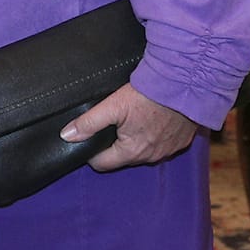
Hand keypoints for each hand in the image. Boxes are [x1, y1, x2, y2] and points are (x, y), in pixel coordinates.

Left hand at [62, 83, 199, 170]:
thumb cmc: (148, 95)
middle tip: (110, 123)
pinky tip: (151, 120)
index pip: (102, 164)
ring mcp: (168, 150)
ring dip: (135, 141)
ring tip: (131, 120)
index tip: (89, 138)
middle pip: (122, 157)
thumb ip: (88, 123)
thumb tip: (67, 136)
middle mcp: (151, 157)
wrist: (183, 85)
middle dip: (113, 145)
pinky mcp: (182, 141)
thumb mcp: (112, 106)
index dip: (91, 152)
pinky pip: (162, 145)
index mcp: (132, 152)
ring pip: (143, 151)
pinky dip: (154, 136)